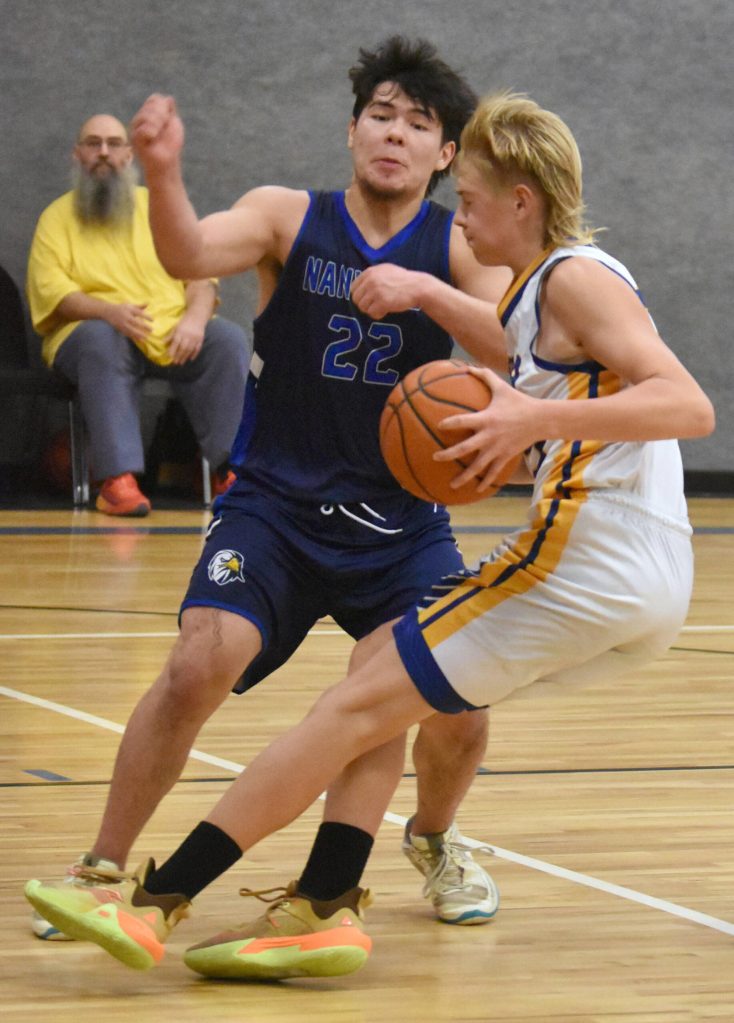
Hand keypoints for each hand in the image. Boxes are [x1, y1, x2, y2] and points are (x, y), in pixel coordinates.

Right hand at [106, 303, 152, 342]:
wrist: (108, 312)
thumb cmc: (121, 308)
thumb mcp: (129, 305)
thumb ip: (139, 306)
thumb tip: (148, 303)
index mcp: (129, 310)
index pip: (139, 313)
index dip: (146, 316)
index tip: (152, 320)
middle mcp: (126, 317)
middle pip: (135, 322)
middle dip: (143, 326)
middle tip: (151, 330)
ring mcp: (123, 323)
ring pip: (131, 330)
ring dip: (139, 334)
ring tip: (147, 337)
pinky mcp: (121, 328)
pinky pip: (128, 334)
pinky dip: (134, 337)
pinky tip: (141, 340)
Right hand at [130, 94, 184, 173]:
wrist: (167, 162)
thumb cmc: (170, 145)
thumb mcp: (174, 124)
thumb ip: (170, 110)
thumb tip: (168, 98)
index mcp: (149, 113)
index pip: (155, 99)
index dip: (165, 107)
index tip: (169, 120)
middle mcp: (140, 118)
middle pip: (152, 105)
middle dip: (163, 116)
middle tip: (164, 129)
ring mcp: (135, 127)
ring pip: (146, 114)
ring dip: (158, 124)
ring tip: (159, 135)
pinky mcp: (134, 138)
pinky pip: (142, 128)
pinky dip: (151, 131)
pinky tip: (153, 138)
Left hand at [164, 314, 204, 363]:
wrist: (197, 316)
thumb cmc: (184, 322)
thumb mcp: (176, 327)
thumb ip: (170, 335)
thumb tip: (163, 343)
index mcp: (180, 332)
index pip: (175, 342)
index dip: (172, 350)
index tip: (169, 357)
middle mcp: (187, 336)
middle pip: (183, 348)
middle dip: (178, 356)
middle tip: (175, 362)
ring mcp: (195, 338)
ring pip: (189, 349)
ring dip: (185, 357)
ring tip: (181, 363)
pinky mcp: (200, 339)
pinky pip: (197, 348)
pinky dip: (194, 354)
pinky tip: (191, 359)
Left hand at [350, 264, 425, 318]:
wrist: (418, 287)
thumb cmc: (403, 280)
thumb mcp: (386, 270)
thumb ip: (372, 276)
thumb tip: (358, 286)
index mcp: (370, 272)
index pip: (353, 288)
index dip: (360, 296)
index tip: (368, 299)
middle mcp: (371, 280)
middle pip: (356, 299)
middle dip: (365, 305)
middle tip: (376, 305)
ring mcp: (376, 291)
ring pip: (363, 307)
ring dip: (372, 310)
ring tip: (382, 307)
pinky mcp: (382, 302)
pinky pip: (372, 314)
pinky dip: (379, 315)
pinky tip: (386, 310)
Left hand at [434, 367, 536, 491]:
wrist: (541, 419)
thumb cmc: (518, 402)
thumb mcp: (501, 387)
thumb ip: (484, 376)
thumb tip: (468, 366)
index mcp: (486, 419)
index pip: (463, 421)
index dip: (449, 423)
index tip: (438, 426)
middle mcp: (489, 436)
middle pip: (465, 449)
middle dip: (448, 455)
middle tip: (434, 458)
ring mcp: (497, 449)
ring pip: (478, 467)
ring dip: (464, 477)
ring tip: (451, 485)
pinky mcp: (505, 457)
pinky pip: (493, 472)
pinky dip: (485, 482)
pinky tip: (476, 490)